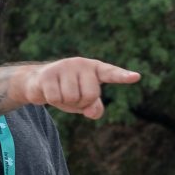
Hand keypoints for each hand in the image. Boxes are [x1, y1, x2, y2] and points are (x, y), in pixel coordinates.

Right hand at [22, 55, 140, 119]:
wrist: (38, 82)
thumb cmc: (68, 91)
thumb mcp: (84, 102)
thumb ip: (95, 108)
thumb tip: (92, 111)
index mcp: (95, 69)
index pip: (111, 73)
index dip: (123, 76)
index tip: (136, 77)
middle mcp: (81, 64)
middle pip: (91, 95)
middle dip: (81, 102)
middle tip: (72, 96)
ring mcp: (64, 66)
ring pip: (71, 97)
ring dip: (65, 102)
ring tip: (59, 93)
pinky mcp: (48, 73)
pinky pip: (55, 97)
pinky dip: (52, 101)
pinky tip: (49, 91)